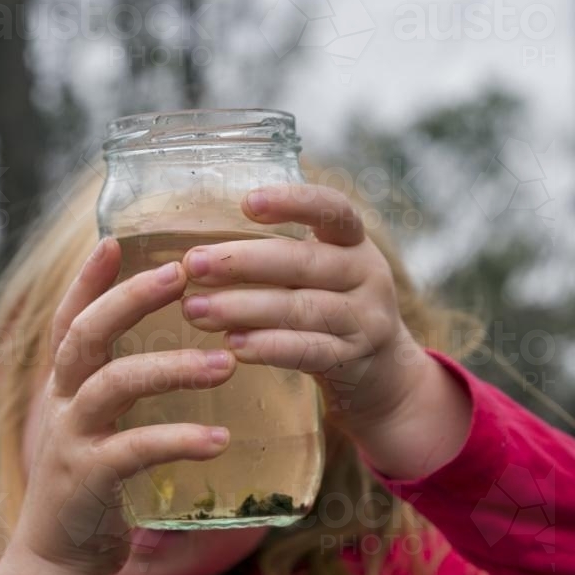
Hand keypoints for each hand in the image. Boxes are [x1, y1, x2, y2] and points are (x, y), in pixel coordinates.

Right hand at [0, 238, 235, 574]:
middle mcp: (62, 404)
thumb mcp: (101, 429)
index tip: (117, 239)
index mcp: (68, 386)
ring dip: (171, 368)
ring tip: (226, 362)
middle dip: (131, 298)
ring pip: (113, 384)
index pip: (71, 319)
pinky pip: (134, 450)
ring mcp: (71, 440)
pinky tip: (220, 441)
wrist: (58, 561)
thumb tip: (178, 354)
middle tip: (182, 274)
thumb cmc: (94, 488)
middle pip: (86, 334)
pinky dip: (178, 441)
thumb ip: (123, 393)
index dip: (89, 279)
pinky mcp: (87, 480)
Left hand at [179, 184, 471, 479]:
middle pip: (304, 262)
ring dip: (243, 308)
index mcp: (354, 241)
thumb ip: (280, 257)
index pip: (332, 209)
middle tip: (193, 264)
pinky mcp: (352, 359)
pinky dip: (268, 347)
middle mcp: (366, 274)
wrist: (381, 372)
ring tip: (195, 311)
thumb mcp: (321, 273)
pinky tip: (233, 344)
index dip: (293, 202)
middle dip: (243, 262)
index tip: (247, 203)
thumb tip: (201, 252)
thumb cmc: (330, 307)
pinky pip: (306, 351)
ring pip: (300, 309)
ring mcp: (364, 319)